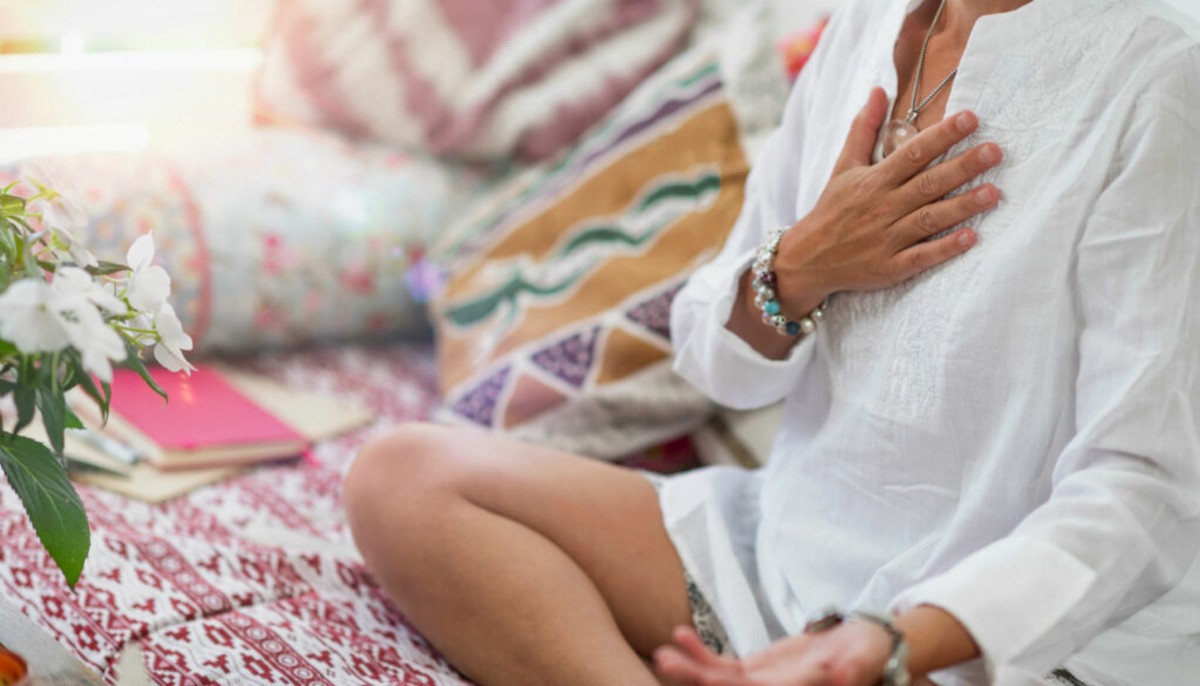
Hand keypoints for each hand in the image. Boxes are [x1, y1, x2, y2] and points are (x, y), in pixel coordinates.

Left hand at [653, 621, 891, 685]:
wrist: (867, 648)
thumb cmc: (871, 655)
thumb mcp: (865, 659)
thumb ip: (852, 669)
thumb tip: (840, 676)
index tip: (707, 678)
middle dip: (696, 679)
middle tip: (665, 663)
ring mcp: (762, 684)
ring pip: (719, 680)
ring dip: (690, 668)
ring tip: (661, 654)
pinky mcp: (756, 671)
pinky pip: (723, 665)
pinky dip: (701, 653)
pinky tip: (680, 636)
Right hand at [773, 87, 1002, 315]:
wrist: (807, 259)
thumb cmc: (832, 209)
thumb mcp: (842, 166)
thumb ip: (864, 128)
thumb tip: (879, 90)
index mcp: (873, 181)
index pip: (912, 153)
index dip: (941, 135)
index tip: (970, 118)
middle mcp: (882, 207)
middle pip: (928, 183)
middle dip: (962, 166)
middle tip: (995, 151)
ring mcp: (887, 239)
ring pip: (930, 219)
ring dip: (962, 206)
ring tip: (994, 192)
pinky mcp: (890, 267)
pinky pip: (921, 257)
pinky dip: (945, 248)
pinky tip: (971, 237)